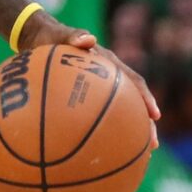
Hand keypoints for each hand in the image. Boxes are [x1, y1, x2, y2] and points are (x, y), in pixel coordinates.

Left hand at [17, 11, 160, 147]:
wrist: (36, 39)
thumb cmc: (49, 37)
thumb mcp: (59, 35)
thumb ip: (73, 36)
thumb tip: (88, 39)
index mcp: (109, 64)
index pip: (133, 82)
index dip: (146, 98)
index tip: (155, 116)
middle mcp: (109, 78)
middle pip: (133, 103)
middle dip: (145, 124)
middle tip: (152, 145)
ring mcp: (98, 89)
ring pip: (118, 113)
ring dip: (129, 133)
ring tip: (137, 155)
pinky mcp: (84, 98)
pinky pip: (95, 117)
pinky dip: (101, 132)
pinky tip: (96, 152)